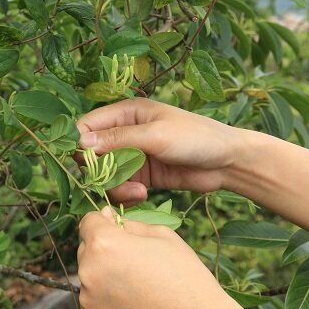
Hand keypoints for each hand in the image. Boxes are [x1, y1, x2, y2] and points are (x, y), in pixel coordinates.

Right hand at [76, 98, 243, 204]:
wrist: (227, 162)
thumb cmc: (195, 137)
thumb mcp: (155, 135)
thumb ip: (118, 139)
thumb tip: (80, 143)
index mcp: (126, 113)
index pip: (87, 125)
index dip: (80, 144)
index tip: (86, 162)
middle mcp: (124, 133)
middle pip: (91, 154)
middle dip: (98, 171)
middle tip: (113, 180)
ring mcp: (132, 156)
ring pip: (104, 174)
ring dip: (114, 186)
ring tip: (137, 191)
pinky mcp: (141, 176)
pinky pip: (120, 187)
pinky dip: (126, 194)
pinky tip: (143, 195)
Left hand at [77, 207, 240, 308]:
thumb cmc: (183, 274)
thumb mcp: (160, 234)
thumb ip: (127, 223)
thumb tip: (105, 216)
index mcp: (103, 243)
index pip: (88, 222)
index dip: (104, 224)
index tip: (120, 233)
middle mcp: (87, 269)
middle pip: (86, 250)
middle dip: (104, 251)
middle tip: (135, 264)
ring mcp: (87, 298)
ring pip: (89, 276)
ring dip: (104, 276)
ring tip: (137, 287)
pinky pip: (93, 301)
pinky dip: (106, 301)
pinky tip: (132, 305)